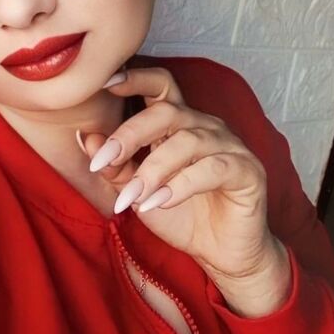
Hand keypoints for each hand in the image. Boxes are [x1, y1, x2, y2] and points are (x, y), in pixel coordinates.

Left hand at [78, 65, 291, 314]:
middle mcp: (205, 127)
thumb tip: (86, 138)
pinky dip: (181, 185)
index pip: (161, 86)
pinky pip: (212, 169)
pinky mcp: (247, 171)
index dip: (136, 78)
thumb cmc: (179, 216)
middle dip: (130, 134)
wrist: (220, 254)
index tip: (105, 83)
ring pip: (188, 141)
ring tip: (132, 198)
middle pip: (167, 111)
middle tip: (103, 162)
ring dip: (153, 169)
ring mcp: (229, 146)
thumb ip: (115, 167)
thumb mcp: (137, 192)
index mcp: (179, 124)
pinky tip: (160, 203)